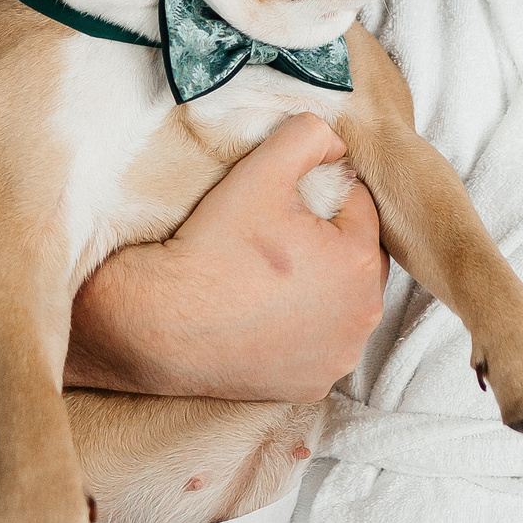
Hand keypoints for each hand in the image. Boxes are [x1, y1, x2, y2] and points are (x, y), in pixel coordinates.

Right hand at [82, 112, 387, 401]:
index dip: (320, 193)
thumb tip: (336, 142)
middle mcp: (362, 317)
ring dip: (320, 284)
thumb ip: (308, 136)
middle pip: (356, 255)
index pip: (358, 205)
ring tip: (270, 273)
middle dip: (327, 239)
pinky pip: (318, 342)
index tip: (281, 202)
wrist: (160, 323)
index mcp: (361, 263)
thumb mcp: (261, 170)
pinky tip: (265, 312)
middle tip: (275, 234)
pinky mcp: (312, 386)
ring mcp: (338, 357)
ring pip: (341, 301)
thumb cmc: (212, 248)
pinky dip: (300, 327)